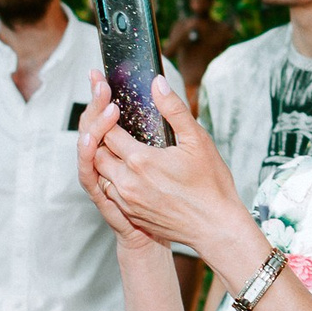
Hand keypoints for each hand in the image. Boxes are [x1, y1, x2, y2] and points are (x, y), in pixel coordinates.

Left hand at [83, 72, 257, 266]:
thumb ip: (174, 109)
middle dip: (100, 134)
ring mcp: (127, 201)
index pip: (108, 131)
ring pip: (100, 173)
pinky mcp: (130, 214)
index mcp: (141, 161)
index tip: (111, 103)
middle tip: (108, 120)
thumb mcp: (197, 140)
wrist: (215, 228)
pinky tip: (125, 167)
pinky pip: (109, 191)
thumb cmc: (211, 185)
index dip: (106, 113)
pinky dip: (112, 176)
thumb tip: (157, 82)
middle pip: (96, 152)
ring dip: (104, 157)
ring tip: (114, 141)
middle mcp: (127, 182)